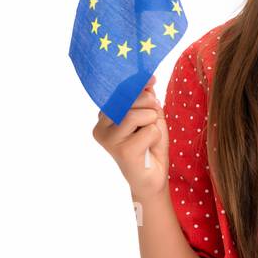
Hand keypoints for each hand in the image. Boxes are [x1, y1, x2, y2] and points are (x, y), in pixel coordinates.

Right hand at [93, 73, 168, 202]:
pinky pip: (150, 130)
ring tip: (148, 136)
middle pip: (130, 100)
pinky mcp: (122, 150)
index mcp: (104, 117)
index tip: (151, 80)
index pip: (119, 92)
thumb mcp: (150, 117)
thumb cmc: (149, 146)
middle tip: (153, 119)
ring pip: (139, 114)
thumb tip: (148, 79)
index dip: (138, 85)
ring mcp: (109, 139)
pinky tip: (148, 148)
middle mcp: (101, 127)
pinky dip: (156, 137)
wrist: (152, 177)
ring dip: (153, 123)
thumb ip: (146, 99)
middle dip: (150, 105)